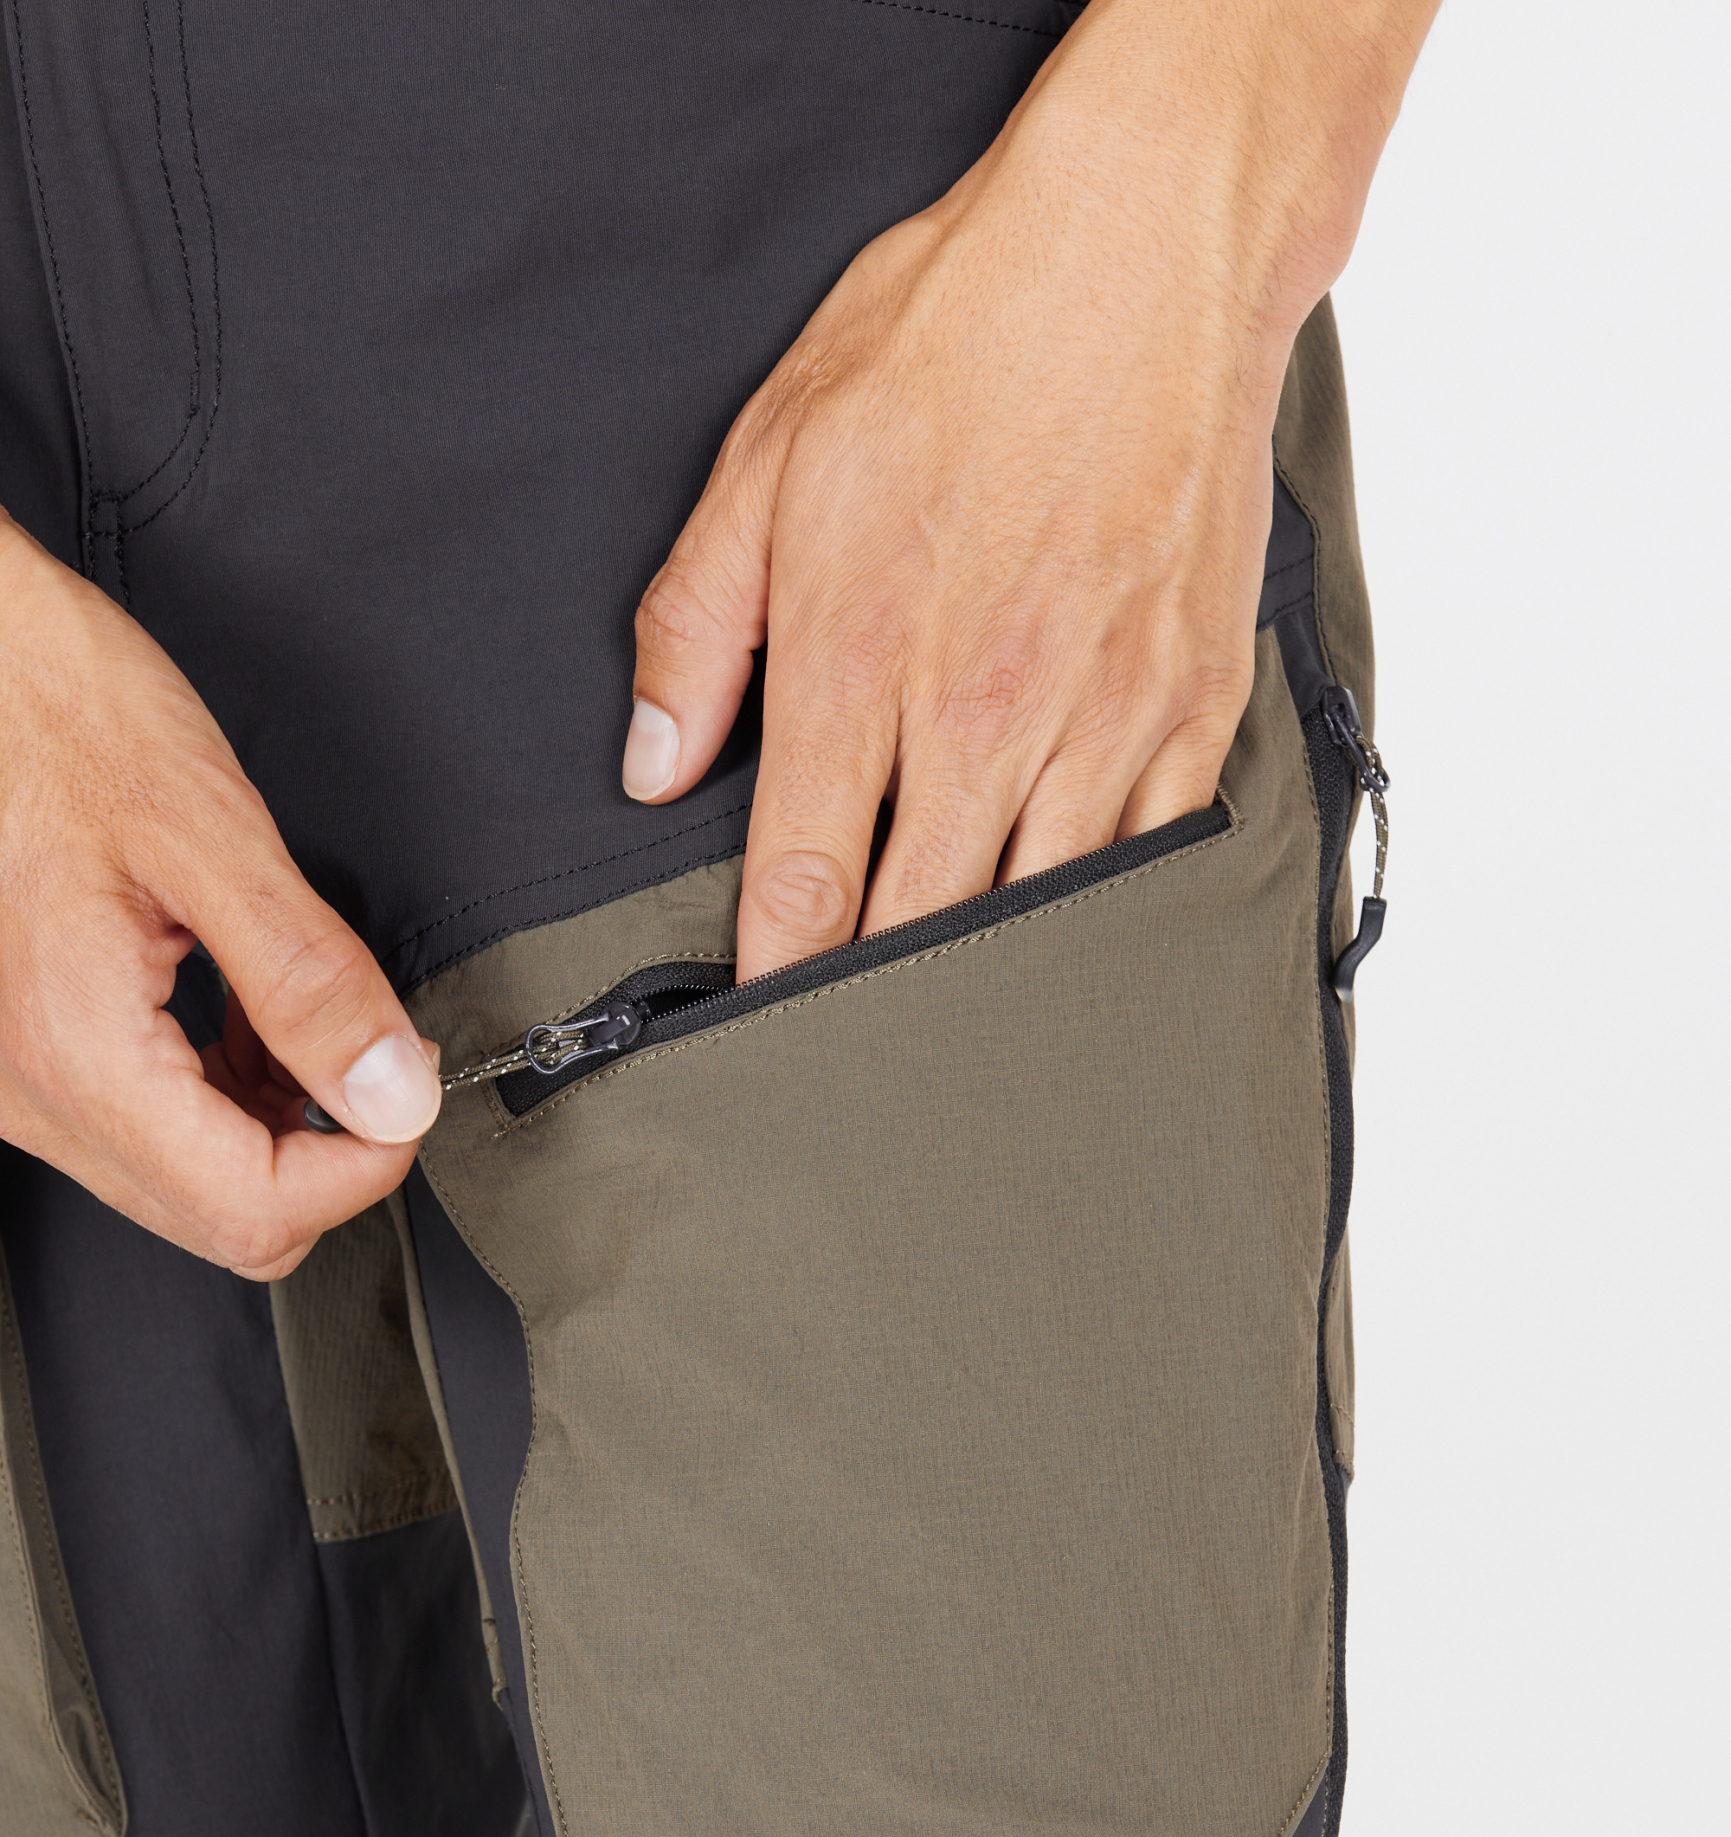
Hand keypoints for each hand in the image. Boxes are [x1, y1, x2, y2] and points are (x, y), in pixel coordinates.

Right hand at [0, 516, 442, 1278]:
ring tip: (297, 1009)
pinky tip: (241, 1007)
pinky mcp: (21, 1055)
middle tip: (367, 1048)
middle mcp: (28, 1092)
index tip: (407, 1090)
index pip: (253, 1210)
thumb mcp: (209, 832)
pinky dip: (218, 1088)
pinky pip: (143, 1127)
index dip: (362, 1168)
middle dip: (322, 1152)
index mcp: (75, 1050)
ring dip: (273, 1119)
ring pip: (186, 1182)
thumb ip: (311, 982)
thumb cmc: (48, 707)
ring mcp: (15, 1083)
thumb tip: (393, 1094)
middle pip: (220, 1219)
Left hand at [622, 0, 1434, 982]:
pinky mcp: (1194, 703)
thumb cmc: (958, 333)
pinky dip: (1109, 921)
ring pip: (1039, 915)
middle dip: (872, 1009)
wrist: (1145, 247)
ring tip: (954, 1040)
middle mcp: (985, 712)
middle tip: (846, 1069)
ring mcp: (1104, 718)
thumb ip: (699, 623)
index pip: (803, 883)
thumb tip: (655, 762)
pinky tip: (1075, 949)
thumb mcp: (774, 454)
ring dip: (988, 983)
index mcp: (863, 658)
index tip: (752, 1039)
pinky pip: (1154, 861)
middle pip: (919, 929)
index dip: (771, 980)